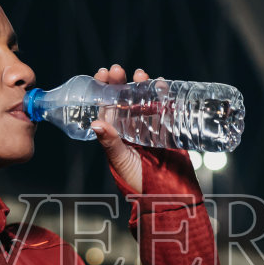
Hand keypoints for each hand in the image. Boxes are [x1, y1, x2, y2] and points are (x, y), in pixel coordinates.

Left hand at [89, 64, 200, 198]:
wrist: (165, 195)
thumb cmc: (136, 182)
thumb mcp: (120, 161)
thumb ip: (110, 143)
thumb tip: (96, 124)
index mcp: (115, 133)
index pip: (106, 106)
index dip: (103, 89)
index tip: (102, 74)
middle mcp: (130, 128)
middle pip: (124, 100)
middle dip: (120, 83)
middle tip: (117, 69)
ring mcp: (149, 127)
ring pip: (143, 101)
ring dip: (141, 86)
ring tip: (140, 74)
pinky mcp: (167, 129)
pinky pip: (164, 109)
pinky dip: (163, 96)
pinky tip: (160, 84)